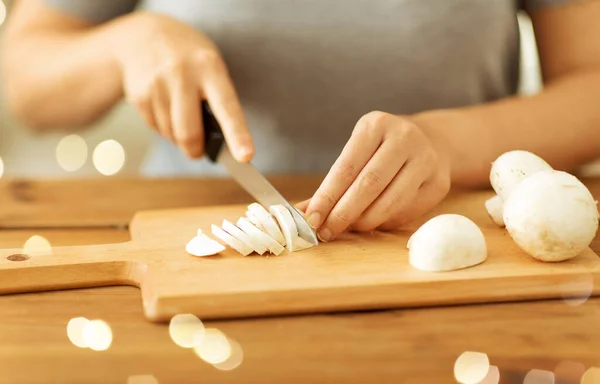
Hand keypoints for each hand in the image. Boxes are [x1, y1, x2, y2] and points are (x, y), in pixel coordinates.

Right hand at [111, 12, 252, 160]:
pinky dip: (163, 127)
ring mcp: (157, 84)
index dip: (238, 135)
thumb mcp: (210, 66)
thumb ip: (217, 100)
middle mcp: (182, 75)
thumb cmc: (189, 59)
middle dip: (195, 151)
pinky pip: (155, 128)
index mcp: (210, 67)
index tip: (246, 157)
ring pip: (171, 135)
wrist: (142, 36)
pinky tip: (164, 106)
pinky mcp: (139, 95)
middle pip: (189, 133)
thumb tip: (218, 145)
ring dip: (177, 136)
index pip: (227, 108)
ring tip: (179, 112)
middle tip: (198, 151)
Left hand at [298, 111, 450, 241]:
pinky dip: (385, 222)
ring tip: (349, 229)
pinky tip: (373, 223)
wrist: (431, 142)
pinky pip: (407, 211)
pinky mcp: (439, 182)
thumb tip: (303, 212)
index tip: (311, 219)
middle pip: (368, 184)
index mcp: (375, 125)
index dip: (327, 196)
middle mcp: (404, 137)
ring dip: (365, 221)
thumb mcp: (356, 153)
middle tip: (326, 232)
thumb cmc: (380, 152)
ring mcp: (426, 159)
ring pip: (390, 201)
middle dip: (343, 213)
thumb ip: (331, 183)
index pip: (346, 167)